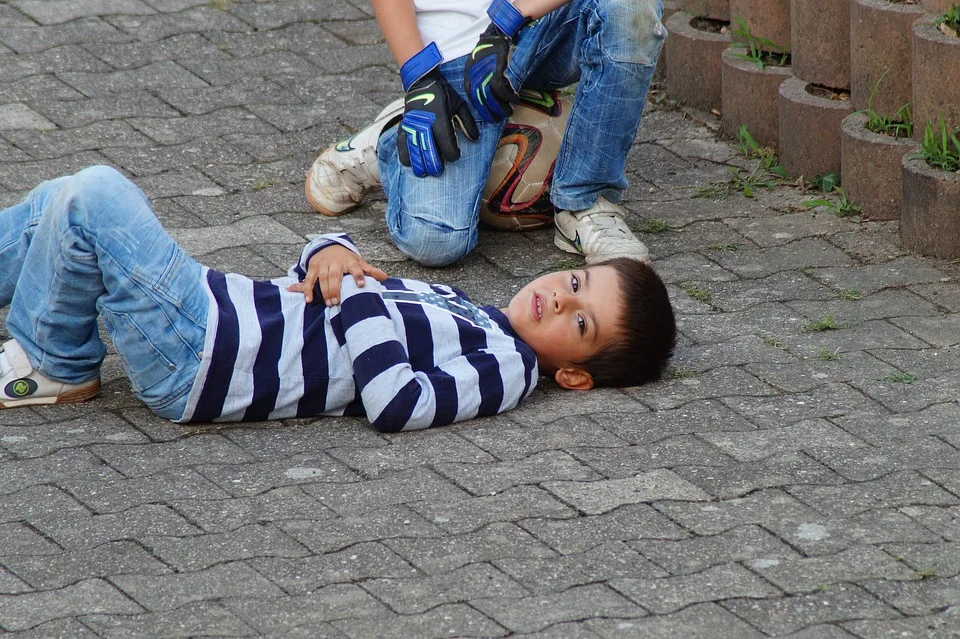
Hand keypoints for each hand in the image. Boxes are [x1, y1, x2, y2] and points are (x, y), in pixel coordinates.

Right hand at [287, 245, 387, 305]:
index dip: (358, 275)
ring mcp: (323, 265)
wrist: (328, 246)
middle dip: (336, 289)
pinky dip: (308, 289)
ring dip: (325, 291)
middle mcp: (335, 262)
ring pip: (322, 278)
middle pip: (335, 275)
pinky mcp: (313, 268)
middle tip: (338, 302)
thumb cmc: (347, 259)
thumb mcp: (359, 262)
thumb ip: (370, 271)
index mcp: (349, 261)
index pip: (355, 267)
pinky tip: (309, 300)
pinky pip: (309, 279)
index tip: (362, 285)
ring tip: (329, 303)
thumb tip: (385, 277)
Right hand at [398, 69, 478, 176]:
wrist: (422, 81)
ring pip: (414, 149)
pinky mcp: (403, 125)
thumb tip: (475, 138)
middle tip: (438, 170)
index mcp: (440, 118)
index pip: (446, 142)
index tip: (455, 156)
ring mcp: (412, 125)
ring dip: (419, 163)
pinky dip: (404, 154)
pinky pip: (401, 143)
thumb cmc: (444, 95)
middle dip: (434, 163)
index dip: (452, 153)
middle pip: (429, 150)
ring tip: (424, 172)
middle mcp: (425, 123)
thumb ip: (467, 122)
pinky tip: (409, 163)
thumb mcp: (460, 105)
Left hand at [465, 0, 530, 122]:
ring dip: (500, 108)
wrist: (501, 32)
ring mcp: (485, 74)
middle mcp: (475, 75)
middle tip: (496, 119)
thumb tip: (486, 92)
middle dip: (489, 112)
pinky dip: (509, 98)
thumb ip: (480, 75)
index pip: (471, 95)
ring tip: (507, 112)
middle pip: (480, 100)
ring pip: (491, 98)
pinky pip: (502, 91)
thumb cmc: (492, 46)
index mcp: (469, 72)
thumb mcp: (479, 61)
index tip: (486, 114)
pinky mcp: (497, 73)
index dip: (479, 107)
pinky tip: (514, 100)